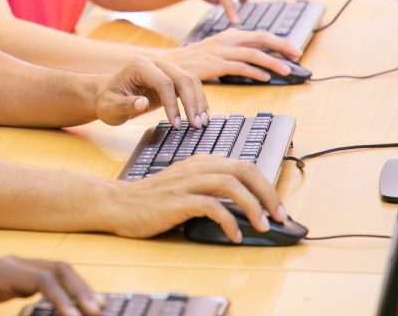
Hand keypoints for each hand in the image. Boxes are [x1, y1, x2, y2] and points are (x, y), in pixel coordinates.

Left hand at [0, 256, 103, 315]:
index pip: (40, 279)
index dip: (61, 298)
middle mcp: (12, 264)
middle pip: (56, 268)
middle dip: (79, 289)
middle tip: (98, 313)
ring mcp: (16, 267)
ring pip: (57, 270)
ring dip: (78, 287)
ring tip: (99, 308)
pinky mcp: (18, 275)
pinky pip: (50, 278)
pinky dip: (69, 289)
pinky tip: (81, 305)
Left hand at [95, 58, 207, 128]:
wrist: (106, 96)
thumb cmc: (107, 102)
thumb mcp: (109, 107)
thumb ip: (125, 105)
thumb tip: (142, 103)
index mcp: (139, 66)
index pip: (164, 82)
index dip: (172, 104)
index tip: (176, 124)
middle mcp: (154, 63)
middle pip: (182, 78)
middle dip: (192, 102)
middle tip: (197, 126)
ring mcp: (164, 68)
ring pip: (190, 80)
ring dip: (199, 101)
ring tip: (201, 124)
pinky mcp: (170, 78)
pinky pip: (190, 85)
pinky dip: (198, 100)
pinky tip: (201, 116)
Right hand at [108, 155, 287, 241]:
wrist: (117, 203)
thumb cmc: (151, 200)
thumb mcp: (184, 187)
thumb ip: (209, 189)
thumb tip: (244, 206)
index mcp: (199, 162)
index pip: (243, 165)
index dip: (266, 185)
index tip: (278, 208)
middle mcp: (195, 167)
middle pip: (243, 169)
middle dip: (268, 193)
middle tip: (280, 216)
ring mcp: (185, 182)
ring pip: (230, 184)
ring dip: (253, 206)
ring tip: (263, 226)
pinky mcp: (176, 200)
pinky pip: (210, 206)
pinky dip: (228, 221)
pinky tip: (233, 235)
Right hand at [167, 29, 300, 81]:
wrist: (169, 64)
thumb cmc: (193, 61)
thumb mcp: (216, 51)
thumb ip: (234, 52)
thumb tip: (257, 61)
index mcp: (228, 35)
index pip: (260, 35)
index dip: (279, 42)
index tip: (293, 50)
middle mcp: (226, 40)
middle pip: (261, 39)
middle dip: (282, 46)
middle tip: (297, 55)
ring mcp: (220, 51)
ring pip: (254, 53)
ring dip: (273, 62)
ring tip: (287, 71)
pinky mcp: (214, 64)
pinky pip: (240, 67)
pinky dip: (255, 72)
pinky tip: (265, 78)